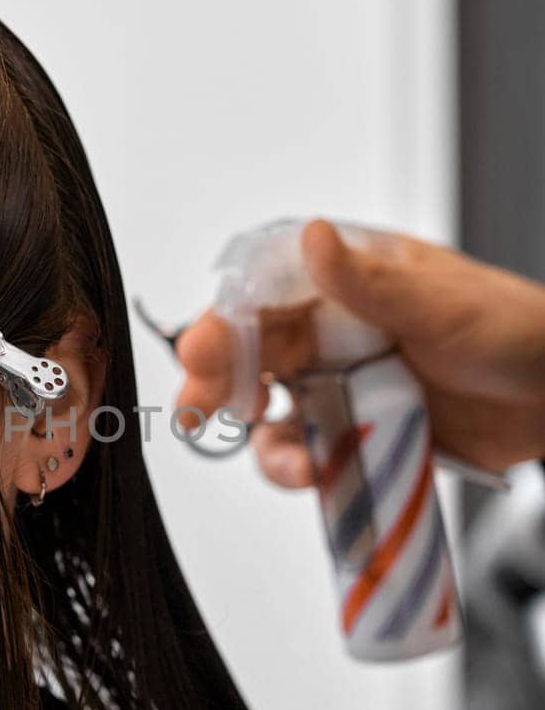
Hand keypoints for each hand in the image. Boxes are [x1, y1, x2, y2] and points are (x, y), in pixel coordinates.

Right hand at [172, 218, 544, 488]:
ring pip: (273, 407)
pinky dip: (298, 463)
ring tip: (276, 453)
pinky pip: (309, 448)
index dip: (226, 320)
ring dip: (259, 433)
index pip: (265, 292)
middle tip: (197, 408)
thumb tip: (313, 238)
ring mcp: (344, 381)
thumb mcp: (439, 303)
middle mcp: (335, 329)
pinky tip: (309, 471)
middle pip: (253, 351)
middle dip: (219, 380)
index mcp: (347, 280)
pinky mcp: (359, 430)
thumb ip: (369, 281)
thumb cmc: (512, 330)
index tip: (201, 349)